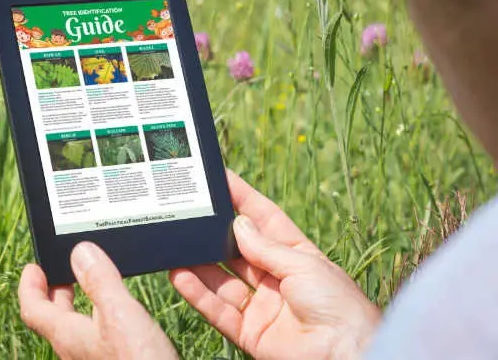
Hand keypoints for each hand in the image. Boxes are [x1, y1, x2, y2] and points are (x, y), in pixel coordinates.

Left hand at [18, 241, 178, 359]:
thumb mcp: (120, 314)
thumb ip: (100, 282)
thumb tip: (80, 252)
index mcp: (68, 336)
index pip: (33, 310)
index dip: (29, 286)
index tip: (32, 267)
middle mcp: (75, 351)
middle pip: (53, 320)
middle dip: (56, 292)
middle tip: (61, 272)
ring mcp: (93, 359)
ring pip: (76, 329)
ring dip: (78, 305)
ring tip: (90, 287)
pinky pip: (96, 337)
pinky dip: (99, 318)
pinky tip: (118, 315)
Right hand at [170, 170, 381, 359]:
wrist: (346, 355)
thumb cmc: (339, 305)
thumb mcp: (303, 265)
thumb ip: (265, 247)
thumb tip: (238, 223)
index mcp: (297, 255)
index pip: (265, 220)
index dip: (243, 199)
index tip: (221, 179)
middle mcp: (277, 278)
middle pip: (238, 249)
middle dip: (215, 231)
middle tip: (190, 211)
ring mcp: (262, 306)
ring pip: (221, 279)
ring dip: (198, 263)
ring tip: (176, 244)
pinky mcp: (250, 332)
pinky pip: (217, 310)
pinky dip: (197, 294)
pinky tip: (180, 276)